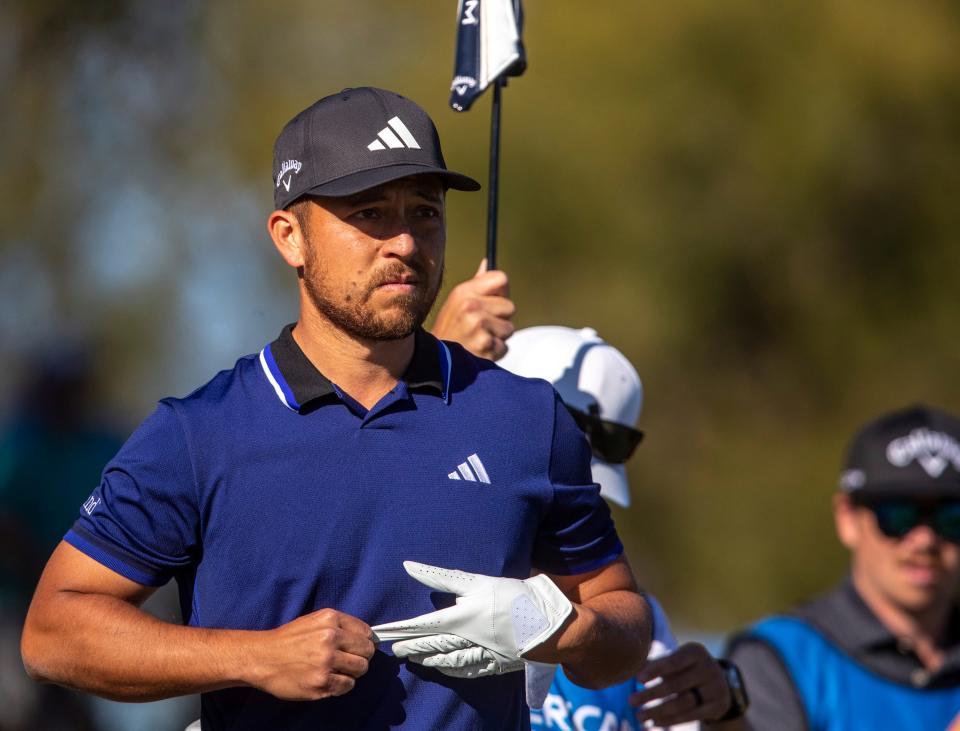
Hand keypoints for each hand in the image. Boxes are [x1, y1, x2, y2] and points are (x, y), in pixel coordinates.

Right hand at [248, 608, 374, 700]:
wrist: (262, 658)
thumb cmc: (288, 640)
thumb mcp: (314, 620)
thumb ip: (339, 626)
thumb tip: (366, 636)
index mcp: (330, 619)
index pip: (366, 632)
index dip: (365, 642)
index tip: (360, 648)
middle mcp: (330, 638)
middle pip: (367, 651)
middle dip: (362, 657)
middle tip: (351, 661)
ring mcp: (326, 661)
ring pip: (360, 668)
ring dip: (353, 672)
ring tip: (339, 671)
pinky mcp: (321, 682)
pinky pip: (347, 685)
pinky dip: (343, 685)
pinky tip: (330, 680)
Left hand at [372, 561, 572, 666]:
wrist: (548, 623)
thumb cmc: (512, 595)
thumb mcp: (476, 581)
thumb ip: (441, 576)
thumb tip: (409, 566)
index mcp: (462, 617)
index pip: (422, 623)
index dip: (400, 628)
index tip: (382, 631)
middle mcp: (468, 639)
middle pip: (432, 645)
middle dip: (411, 646)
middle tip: (392, 648)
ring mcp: (482, 654)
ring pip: (448, 660)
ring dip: (428, 659)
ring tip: (412, 658)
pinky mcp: (496, 663)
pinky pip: (468, 670)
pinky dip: (452, 670)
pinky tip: (442, 668)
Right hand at [431, 259, 514, 359]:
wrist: (435, 362)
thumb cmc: (451, 330)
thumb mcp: (456, 303)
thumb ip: (476, 285)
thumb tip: (487, 262)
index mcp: (464, 291)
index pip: (501, 279)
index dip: (501, 293)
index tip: (492, 303)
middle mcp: (471, 305)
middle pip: (510, 306)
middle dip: (500, 319)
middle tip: (480, 327)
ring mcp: (478, 325)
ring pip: (509, 328)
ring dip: (498, 337)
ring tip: (478, 339)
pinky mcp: (484, 345)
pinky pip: (504, 347)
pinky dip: (495, 352)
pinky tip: (478, 351)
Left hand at [630, 642, 731, 726]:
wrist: (716, 684)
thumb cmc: (684, 668)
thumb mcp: (672, 662)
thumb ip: (653, 663)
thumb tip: (628, 666)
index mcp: (696, 651)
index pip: (674, 661)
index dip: (656, 670)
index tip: (638, 679)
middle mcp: (709, 667)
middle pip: (676, 684)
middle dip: (651, 694)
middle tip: (631, 701)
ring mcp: (716, 687)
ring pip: (683, 703)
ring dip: (658, 711)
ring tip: (639, 716)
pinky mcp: (718, 705)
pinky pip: (691, 715)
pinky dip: (670, 720)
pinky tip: (654, 722)